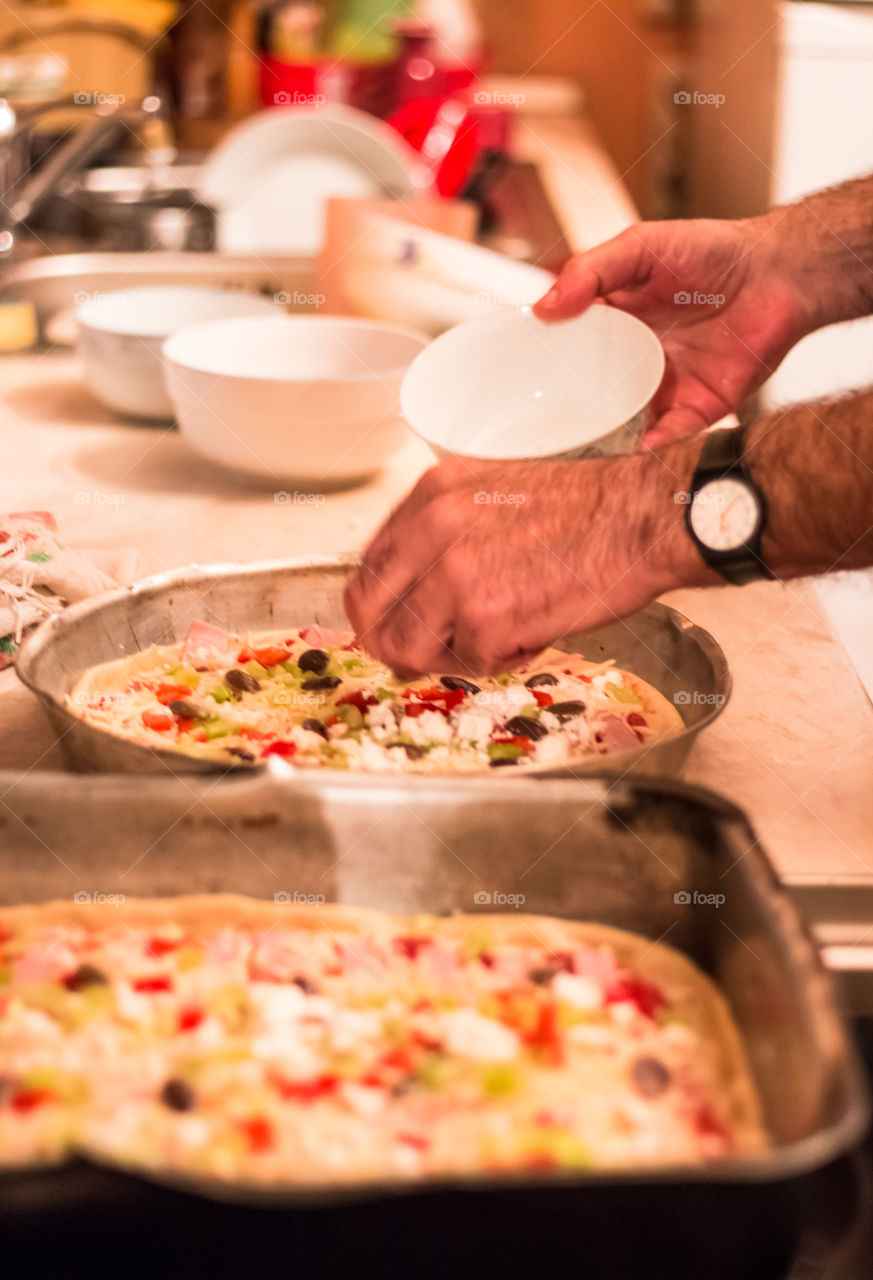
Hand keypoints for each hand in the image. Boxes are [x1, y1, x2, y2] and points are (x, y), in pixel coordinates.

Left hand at [344, 454, 698, 675]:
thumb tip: (414, 581)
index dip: (375, 605)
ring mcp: (454, 579)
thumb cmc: (586, 507)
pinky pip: (470, 662)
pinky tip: (531, 633)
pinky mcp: (486, 621)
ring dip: (446, 656)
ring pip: (410, 649)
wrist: (640, 517)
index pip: (368, 566)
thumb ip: (444, 529)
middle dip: (391, 643)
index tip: (388, 622)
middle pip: (371, 614)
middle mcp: (432, 533)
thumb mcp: (493, 489)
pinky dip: (501, 658)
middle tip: (417, 655)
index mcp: (430, 496)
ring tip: (489, 640)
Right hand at [534, 214, 811, 444]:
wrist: (779, 273)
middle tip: (535, 423)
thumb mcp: (640, 247)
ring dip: (601, 436)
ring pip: (624, 423)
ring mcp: (664, 386)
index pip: (570, 350)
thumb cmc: (714, 252)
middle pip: (591, 395)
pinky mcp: (697, 407)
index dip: (544, 364)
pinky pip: (667, 435)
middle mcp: (635, 359)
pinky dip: (648, 445)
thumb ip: (590, 271)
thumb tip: (544, 306)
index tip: (511, 379)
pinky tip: (631, 447)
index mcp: (615, 323)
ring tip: (573, 449)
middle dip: (567, 412)